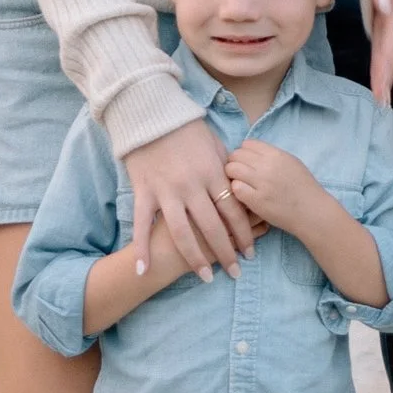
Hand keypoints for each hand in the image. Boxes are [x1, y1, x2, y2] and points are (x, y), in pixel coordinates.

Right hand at [121, 121, 254, 281]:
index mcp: (211, 172)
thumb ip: (225, 169)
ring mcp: (166, 191)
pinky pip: (142, 226)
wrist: (151, 114)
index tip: (250, 251)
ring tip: (206, 278)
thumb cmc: (186, 129)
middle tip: (236, 272)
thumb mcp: (213, 145)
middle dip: (226, 253)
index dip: (244, 233)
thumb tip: (240, 187)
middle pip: (213, 227)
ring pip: (183, 233)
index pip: (233, 210)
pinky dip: (142, 249)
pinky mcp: (144, 192)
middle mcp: (191, 185)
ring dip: (195, 258)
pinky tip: (145, 271)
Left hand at [218, 135, 323, 236]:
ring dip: (232, 176)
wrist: (312, 211)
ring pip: (231, 170)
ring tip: (240, 184)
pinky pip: (235, 188)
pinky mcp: (256, 200)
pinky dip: (237, 190)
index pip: (247, 144)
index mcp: (276, 154)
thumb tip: (249, 153)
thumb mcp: (291, 162)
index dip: (244, 153)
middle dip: (235, 163)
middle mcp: (267, 165)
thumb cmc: (303, 187)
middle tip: (239, 174)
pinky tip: (244, 195)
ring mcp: (261, 183)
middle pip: (236, 155)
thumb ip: (271, 155)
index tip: (246, 162)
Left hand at [364, 0, 392, 102]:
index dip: (387, 63)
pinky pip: (387, 31)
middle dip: (387, 73)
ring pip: (392, 40)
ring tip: (380, 92)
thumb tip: (383, 5)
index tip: (381, 89)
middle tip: (380, 101)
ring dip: (386, 66)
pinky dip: (384, 51)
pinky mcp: (392, 3)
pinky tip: (380, 67)